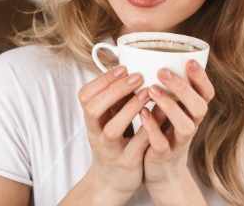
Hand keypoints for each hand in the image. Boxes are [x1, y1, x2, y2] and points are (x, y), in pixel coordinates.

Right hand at [77, 65, 150, 200]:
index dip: (102, 80)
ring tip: (147, 93)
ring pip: (111, 129)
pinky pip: (135, 146)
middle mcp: (96, 134)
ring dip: (129, 109)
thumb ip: (115, 97)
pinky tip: (159, 116)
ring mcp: (110, 150)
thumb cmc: (115, 141)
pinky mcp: (127, 163)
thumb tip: (128, 65)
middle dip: (114, 90)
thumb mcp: (109, 118)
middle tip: (137, 76)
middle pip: (93, 109)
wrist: (113, 180)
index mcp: (92, 119)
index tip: (123, 67)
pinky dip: (146, 130)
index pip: (85, 96)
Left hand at [140, 59, 214, 188]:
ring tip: (151, 90)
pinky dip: (153, 128)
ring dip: (169, 106)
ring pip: (186, 125)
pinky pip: (162, 143)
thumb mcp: (170, 108)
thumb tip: (151, 56)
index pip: (207, 93)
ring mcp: (179, 141)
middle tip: (163, 71)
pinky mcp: (165, 155)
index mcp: (193, 111)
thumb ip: (167, 88)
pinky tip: (143, 113)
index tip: (189, 61)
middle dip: (183, 87)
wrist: (161, 171)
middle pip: (199, 106)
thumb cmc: (164, 131)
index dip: (201, 78)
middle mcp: (192, 125)